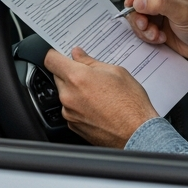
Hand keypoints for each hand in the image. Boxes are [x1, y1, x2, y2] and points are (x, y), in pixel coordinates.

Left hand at [43, 47, 157, 147]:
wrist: (138, 133)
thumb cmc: (131, 104)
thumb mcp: (116, 72)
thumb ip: (91, 62)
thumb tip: (78, 54)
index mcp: (77, 77)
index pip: (50, 59)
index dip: (55, 54)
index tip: (60, 54)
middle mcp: (68, 96)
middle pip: (57, 76)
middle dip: (69, 73)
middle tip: (89, 75)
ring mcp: (69, 113)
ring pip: (65, 94)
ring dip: (75, 90)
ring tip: (98, 94)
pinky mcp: (73, 126)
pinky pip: (70, 110)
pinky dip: (79, 106)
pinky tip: (97, 106)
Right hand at [123, 0, 187, 69]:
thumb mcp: (185, 12)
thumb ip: (161, 4)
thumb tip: (139, 1)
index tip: (133, 3)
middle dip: (137, 13)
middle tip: (145, 24)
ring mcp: (155, 6)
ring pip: (134, 12)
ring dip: (142, 26)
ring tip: (155, 34)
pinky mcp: (153, 20)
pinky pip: (138, 25)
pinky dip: (145, 34)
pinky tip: (159, 37)